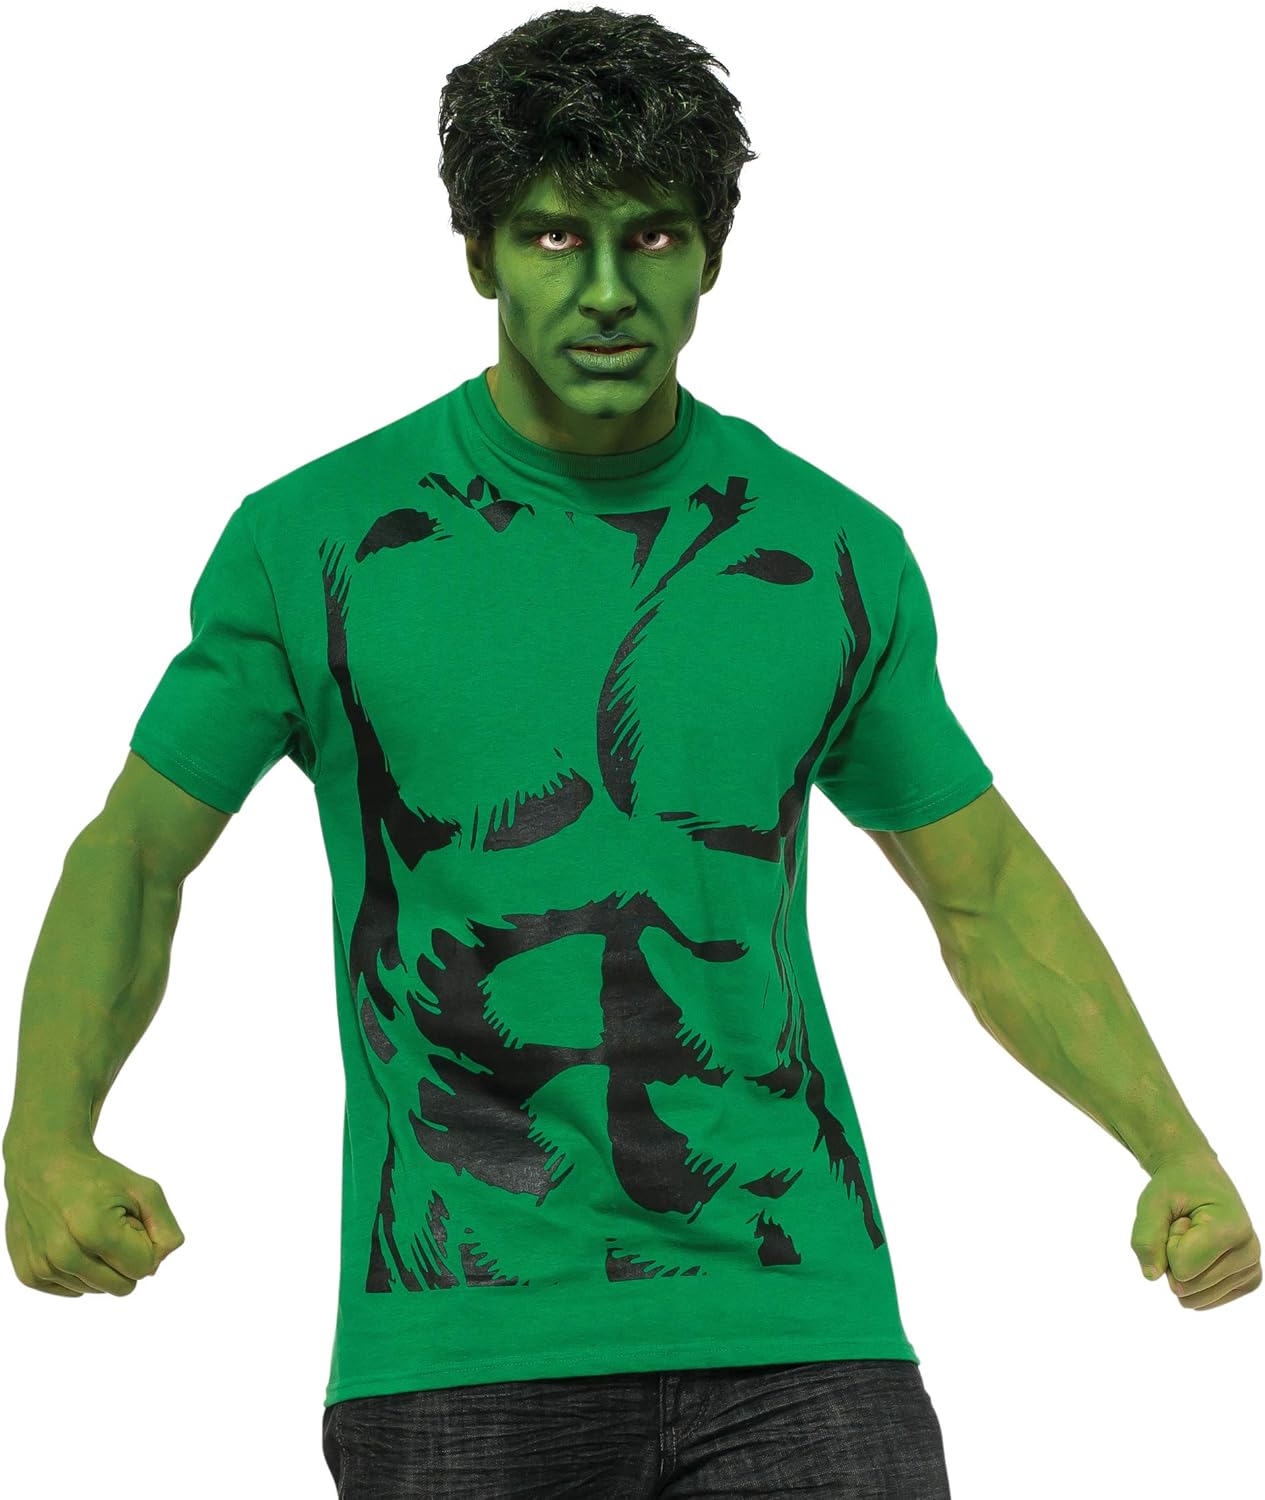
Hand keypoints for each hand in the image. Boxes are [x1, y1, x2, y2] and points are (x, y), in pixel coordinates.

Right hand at [4, 1140, 184, 1296]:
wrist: (43, 1162)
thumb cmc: (98, 1176)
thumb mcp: (144, 1190)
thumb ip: (165, 1229)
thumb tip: (156, 1267)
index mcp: (95, 1232)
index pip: (144, 1269)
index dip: (144, 1243)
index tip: (129, 1219)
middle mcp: (64, 1255)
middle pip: (122, 1287)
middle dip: (124, 1258)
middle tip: (109, 1226)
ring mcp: (42, 1267)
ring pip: (97, 1289)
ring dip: (99, 1263)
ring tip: (86, 1229)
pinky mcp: (28, 1274)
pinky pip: (73, 1290)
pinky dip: (78, 1270)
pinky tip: (69, 1240)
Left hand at [1131, 1148, 1259, 1308]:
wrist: (1200, 1178)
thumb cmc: (1177, 1188)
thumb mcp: (1153, 1201)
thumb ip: (1146, 1237)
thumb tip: (1151, 1275)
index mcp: (1231, 1228)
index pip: (1180, 1266)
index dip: (1168, 1242)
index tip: (1181, 1218)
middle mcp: (1249, 1252)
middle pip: (1185, 1286)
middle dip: (1173, 1255)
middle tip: (1187, 1226)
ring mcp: (1251, 1270)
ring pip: (1193, 1297)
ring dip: (1182, 1267)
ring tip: (1195, 1237)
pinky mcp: (1247, 1281)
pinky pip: (1203, 1301)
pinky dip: (1193, 1278)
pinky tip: (1203, 1252)